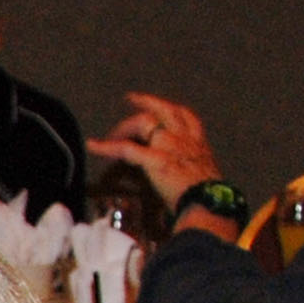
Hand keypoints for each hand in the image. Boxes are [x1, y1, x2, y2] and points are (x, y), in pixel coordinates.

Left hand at [88, 93, 221, 209]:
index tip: (157, 106)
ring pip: (142, 122)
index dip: (170, 109)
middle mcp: (185, 139)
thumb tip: (182, 183)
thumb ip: (191, 173)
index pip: (186, 117)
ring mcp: (169, 146)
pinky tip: (93, 145)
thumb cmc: (208, 198)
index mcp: (198, 144)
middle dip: (146, 102)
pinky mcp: (155, 159)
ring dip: (124, 127)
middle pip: (164, 110)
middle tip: (130, 98)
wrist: (210, 204)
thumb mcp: (204, 178)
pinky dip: (106, 146)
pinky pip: (125, 149)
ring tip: (110, 135)